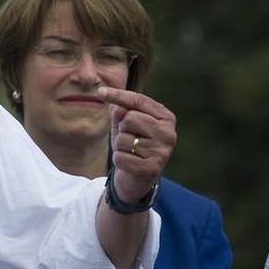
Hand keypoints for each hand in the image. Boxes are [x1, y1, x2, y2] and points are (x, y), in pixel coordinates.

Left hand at [99, 86, 176, 201]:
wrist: (137, 177)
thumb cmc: (131, 144)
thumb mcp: (124, 124)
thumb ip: (120, 111)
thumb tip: (118, 109)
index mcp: (166, 118)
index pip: (139, 100)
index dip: (118, 95)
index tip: (99, 91)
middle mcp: (169, 133)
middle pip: (129, 118)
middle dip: (121, 129)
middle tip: (129, 139)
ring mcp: (162, 152)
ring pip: (122, 139)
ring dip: (119, 146)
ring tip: (130, 152)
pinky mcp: (152, 169)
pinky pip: (120, 157)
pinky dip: (118, 160)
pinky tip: (129, 164)